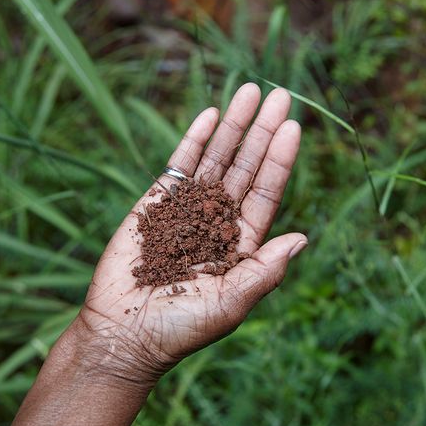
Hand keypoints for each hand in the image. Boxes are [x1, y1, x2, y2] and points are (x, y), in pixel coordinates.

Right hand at [73, 83, 306, 387]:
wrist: (123, 335)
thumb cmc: (180, 328)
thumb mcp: (231, 304)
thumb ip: (264, 270)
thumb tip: (302, 237)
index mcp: (239, 245)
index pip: (266, 194)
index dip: (280, 160)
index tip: (293, 127)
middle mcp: (217, 222)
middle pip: (246, 168)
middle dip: (262, 131)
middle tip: (279, 94)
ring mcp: (186, 210)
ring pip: (215, 159)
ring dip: (233, 126)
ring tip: (249, 90)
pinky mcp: (154, 205)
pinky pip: (178, 166)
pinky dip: (194, 140)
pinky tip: (212, 115)